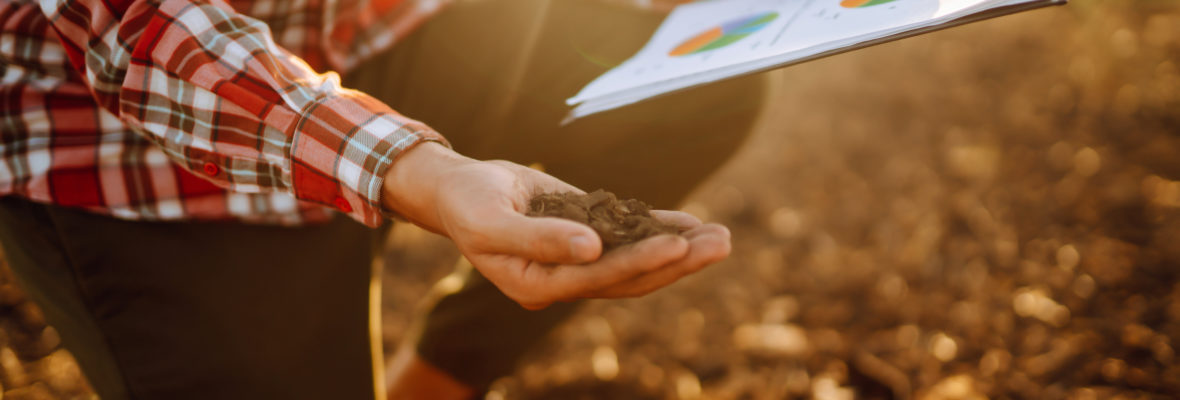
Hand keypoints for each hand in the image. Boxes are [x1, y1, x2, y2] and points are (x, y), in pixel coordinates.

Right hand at [382, 142, 731, 309]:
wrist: (459, 189)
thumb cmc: (467, 203)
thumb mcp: (491, 220)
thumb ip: (540, 237)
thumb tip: (592, 248)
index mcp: (536, 286)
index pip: (597, 279)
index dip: (638, 263)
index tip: (676, 246)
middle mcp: (564, 279)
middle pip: (628, 277)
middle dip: (677, 261)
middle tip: (721, 244)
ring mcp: (578, 258)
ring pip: (635, 259)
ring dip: (679, 249)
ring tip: (720, 237)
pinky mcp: (586, 232)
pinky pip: (626, 234)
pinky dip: (658, 228)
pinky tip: (690, 223)